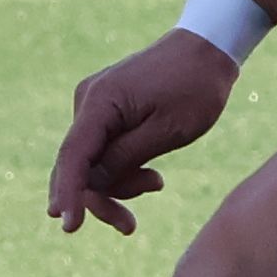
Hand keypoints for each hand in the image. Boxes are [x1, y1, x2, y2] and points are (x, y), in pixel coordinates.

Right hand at [49, 30, 239, 233]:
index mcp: (100, 102)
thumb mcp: (166, 131)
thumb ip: (124, 160)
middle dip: (100, 198)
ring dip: (118, 183)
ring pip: (91, 161)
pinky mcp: (106, 109)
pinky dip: (121, 168)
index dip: (69, 194)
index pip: (73, 157)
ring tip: (157, 183)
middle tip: (129, 227)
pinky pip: (102, 149)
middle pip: (78, 164)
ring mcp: (94, 104)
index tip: (70, 228)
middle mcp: (87, 101)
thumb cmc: (194, 87)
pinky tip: (150, 175)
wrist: (207, 48)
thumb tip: (90, 185)